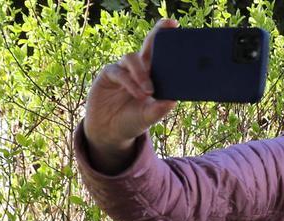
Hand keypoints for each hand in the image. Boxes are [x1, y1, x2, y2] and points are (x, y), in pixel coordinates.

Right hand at [82, 18, 178, 171]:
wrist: (110, 131)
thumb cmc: (133, 121)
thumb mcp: (149, 117)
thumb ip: (160, 109)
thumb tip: (173, 101)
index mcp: (153, 76)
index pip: (161, 55)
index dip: (166, 39)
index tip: (176, 25)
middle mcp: (138, 69)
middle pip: (147, 47)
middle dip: (156, 34)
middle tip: (168, 26)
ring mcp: (122, 70)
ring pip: (132, 58)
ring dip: (141, 72)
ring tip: (149, 90)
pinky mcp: (108, 75)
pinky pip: (119, 72)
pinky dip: (129, 82)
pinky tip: (138, 93)